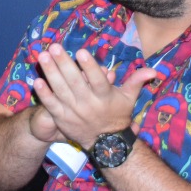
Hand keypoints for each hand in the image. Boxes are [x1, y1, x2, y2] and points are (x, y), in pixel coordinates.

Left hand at [30, 43, 158, 151]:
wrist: (106, 144)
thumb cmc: (117, 115)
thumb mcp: (128, 98)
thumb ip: (137, 81)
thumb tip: (154, 70)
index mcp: (105, 97)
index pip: (97, 80)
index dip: (89, 67)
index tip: (81, 51)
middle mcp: (88, 104)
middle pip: (75, 82)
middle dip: (64, 64)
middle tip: (54, 47)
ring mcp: (73, 111)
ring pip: (60, 90)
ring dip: (50, 73)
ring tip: (43, 56)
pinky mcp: (62, 118)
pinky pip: (51, 105)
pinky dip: (44, 94)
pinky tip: (36, 80)